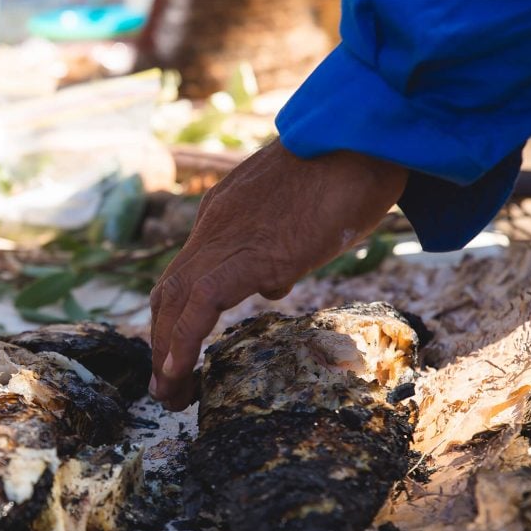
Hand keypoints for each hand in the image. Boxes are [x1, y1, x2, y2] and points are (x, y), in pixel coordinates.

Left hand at [148, 140, 407, 409]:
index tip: (178, 357)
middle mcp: (214, 226)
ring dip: (166, 353)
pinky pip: (200, 302)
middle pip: (169, 293)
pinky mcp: (251, 252)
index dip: (175, 319)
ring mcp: (228, 236)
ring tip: (169, 395)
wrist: (368, 135)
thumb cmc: (349, 172)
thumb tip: (270, 286)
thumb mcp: (304, 218)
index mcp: (224, 215)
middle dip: (162, 343)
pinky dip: (183, 340)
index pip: (185, 275)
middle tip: (167, 388)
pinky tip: (179, 373)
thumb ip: (278, 250)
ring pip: (174, 300)